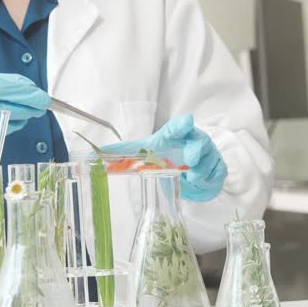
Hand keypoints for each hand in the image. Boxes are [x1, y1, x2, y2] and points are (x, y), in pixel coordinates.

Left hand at [102, 115, 227, 201]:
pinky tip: (199, 184)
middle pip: (200, 141)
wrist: (189, 167)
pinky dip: (209, 180)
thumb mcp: (143, 153)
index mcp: (175, 135)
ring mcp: (208, 154)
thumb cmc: (166, 154)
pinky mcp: (217, 168)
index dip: (182, 125)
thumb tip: (90, 154)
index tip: (186, 122)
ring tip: (191, 179)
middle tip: (190, 160)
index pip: (180, 126)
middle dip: (197, 150)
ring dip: (202, 171)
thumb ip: (121, 153)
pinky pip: (217, 174)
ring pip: (210, 160)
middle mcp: (194, 141)